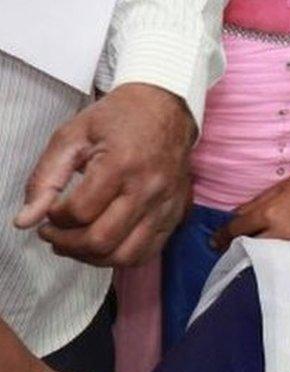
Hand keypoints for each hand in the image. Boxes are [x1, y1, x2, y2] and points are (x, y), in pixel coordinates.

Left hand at [14, 83, 195, 266]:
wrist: (166, 109)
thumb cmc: (120, 118)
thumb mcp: (71, 136)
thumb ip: (45, 178)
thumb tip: (26, 219)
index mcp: (121, 164)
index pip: (79, 212)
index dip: (54, 219)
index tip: (49, 212)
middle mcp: (148, 189)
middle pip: (102, 240)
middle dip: (68, 244)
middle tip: (54, 234)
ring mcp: (165, 205)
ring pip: (125, 255)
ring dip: (93, 257)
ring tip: (76, 243)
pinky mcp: (175, 215)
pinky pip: (147, 252)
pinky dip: (120, 257)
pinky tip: (104, 244)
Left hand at [210, 166, 289, 251]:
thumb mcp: (277, 188)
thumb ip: (254, 204)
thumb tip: (236, 216)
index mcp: (269, 213)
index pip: (238, 229)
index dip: (223, 236)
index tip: (214, 242)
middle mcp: (279, 231)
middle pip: (248, 246)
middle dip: (235, 247)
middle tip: (225, 250)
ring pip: (264, 254)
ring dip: (253, 253)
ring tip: (244, 254)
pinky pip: (281, 254)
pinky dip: (272, 254)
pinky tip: (267, 254)